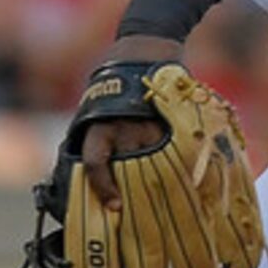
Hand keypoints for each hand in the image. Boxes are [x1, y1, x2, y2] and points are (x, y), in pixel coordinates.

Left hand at [67, 38, 180, 211]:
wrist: (143, 55)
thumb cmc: (113, 90)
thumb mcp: (92, 111)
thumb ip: (90, 140)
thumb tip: (81, 174)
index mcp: (100, 128)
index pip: (96, 163)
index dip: (103, 188)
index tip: (115, 207)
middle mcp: (124, 129)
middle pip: (128, 171)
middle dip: (133, 193)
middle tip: (140, 213)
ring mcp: (150, 127)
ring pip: (154, 165)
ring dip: (157, 182)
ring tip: (165, 201)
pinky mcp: (171, 123)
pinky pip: (176, 154)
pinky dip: (178, 168)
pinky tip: (186, 180)